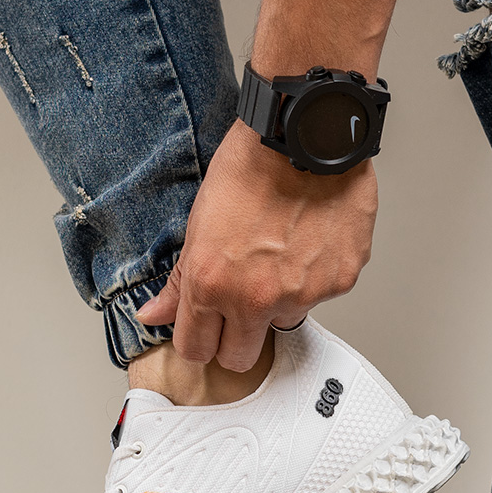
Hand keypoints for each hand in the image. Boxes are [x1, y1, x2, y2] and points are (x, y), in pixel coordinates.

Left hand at [136, 120, 376, 371]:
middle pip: (240, 358)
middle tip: (242, 303)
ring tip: (281, 251)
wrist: (303, 134)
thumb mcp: (199, 224)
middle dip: (236, 339)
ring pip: (283, 321)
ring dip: (279, 300)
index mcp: (212, 286)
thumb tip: (154, 315)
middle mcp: (256, 299)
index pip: (196, 350)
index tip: (206, 329)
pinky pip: (320, 295)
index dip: (200, 340)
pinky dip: (314, 275)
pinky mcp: (337, 283)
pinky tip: (308, 239)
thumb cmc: (250, 168)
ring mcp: (301, 295)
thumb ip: (179, 281)